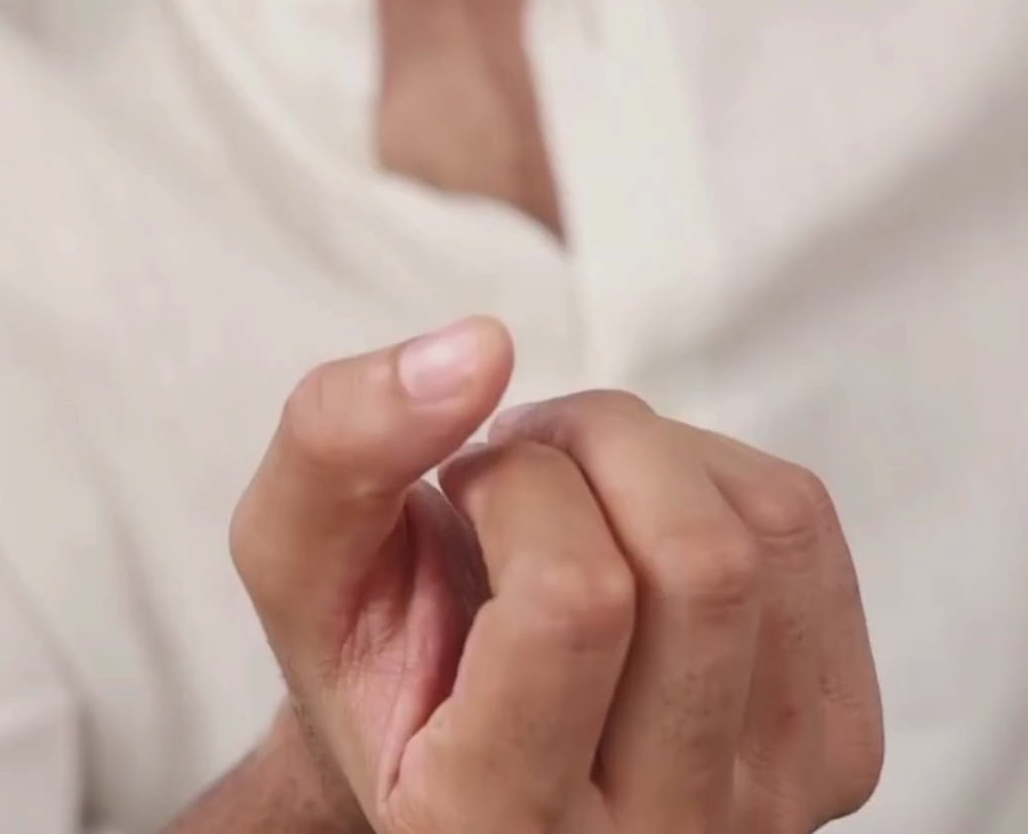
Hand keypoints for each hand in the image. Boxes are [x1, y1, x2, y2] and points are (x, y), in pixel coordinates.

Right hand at [230, 318, 882, 833]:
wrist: (473, 742)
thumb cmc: (382, 654)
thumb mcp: (299, 562)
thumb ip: (338, 448)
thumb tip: (480, 347)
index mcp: (493, 831)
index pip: (575, 602)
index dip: (517, 488)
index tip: (462, 487)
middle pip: (698, 566)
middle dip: (597, 443)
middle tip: (520, 455)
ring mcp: (766, 804)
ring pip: (764, 536)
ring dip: (656, 450)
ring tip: (578, 482)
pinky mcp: (833, 746)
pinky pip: (808, 532)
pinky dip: (719, 470)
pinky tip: (646, 513)